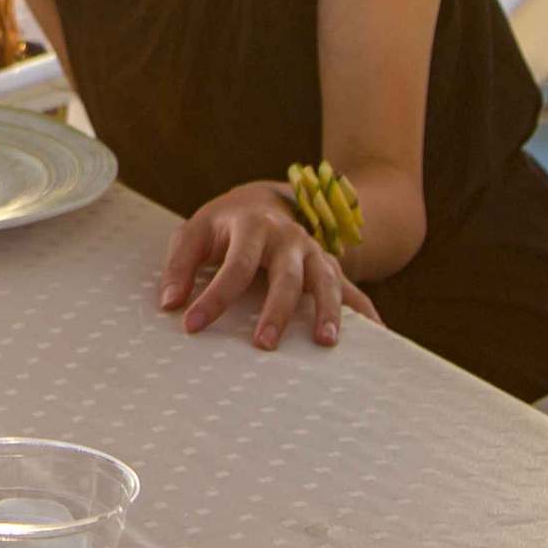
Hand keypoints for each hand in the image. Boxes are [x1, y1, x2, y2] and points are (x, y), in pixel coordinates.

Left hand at [157, 182, 382, 349]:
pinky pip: (353, 290)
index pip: (233, 267)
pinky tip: (378, 337)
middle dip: (276, 311)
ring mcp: (314, 253)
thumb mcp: (195, 233)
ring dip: (328, 312)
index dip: (212, 298)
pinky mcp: (330, 268)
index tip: (192, 326)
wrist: (265, 202)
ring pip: (326, 281)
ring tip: (326, 343)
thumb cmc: (223, 226)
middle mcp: (288, 238)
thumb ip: (180, 265)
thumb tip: (169, 304)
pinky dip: (366, 313)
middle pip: (286, 277)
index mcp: (252, 227)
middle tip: (263, 345)